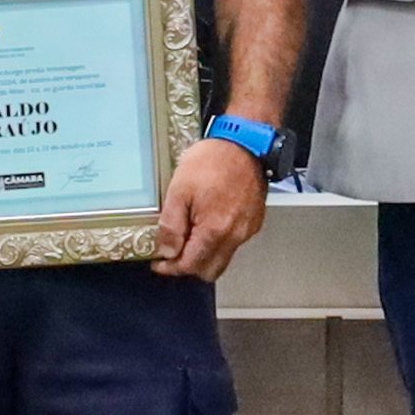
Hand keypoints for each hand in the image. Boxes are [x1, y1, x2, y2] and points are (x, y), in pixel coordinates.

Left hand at [155, 133, 268, 280]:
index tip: (160, 263)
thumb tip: (167, 251)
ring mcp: (247, 230)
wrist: (244, 143)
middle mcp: (235, 236)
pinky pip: (235, 243)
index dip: (171, 268)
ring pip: (223, 258)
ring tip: (190, 234)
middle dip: (189, 266)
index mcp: (215, 231)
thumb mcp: (179, 190)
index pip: (190, 266)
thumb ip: (171, 226)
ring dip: (205, 254)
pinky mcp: (254, 221)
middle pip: (209, 271)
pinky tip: (208, 223)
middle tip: (173, 252)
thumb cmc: (213, 161)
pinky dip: (219, 242)